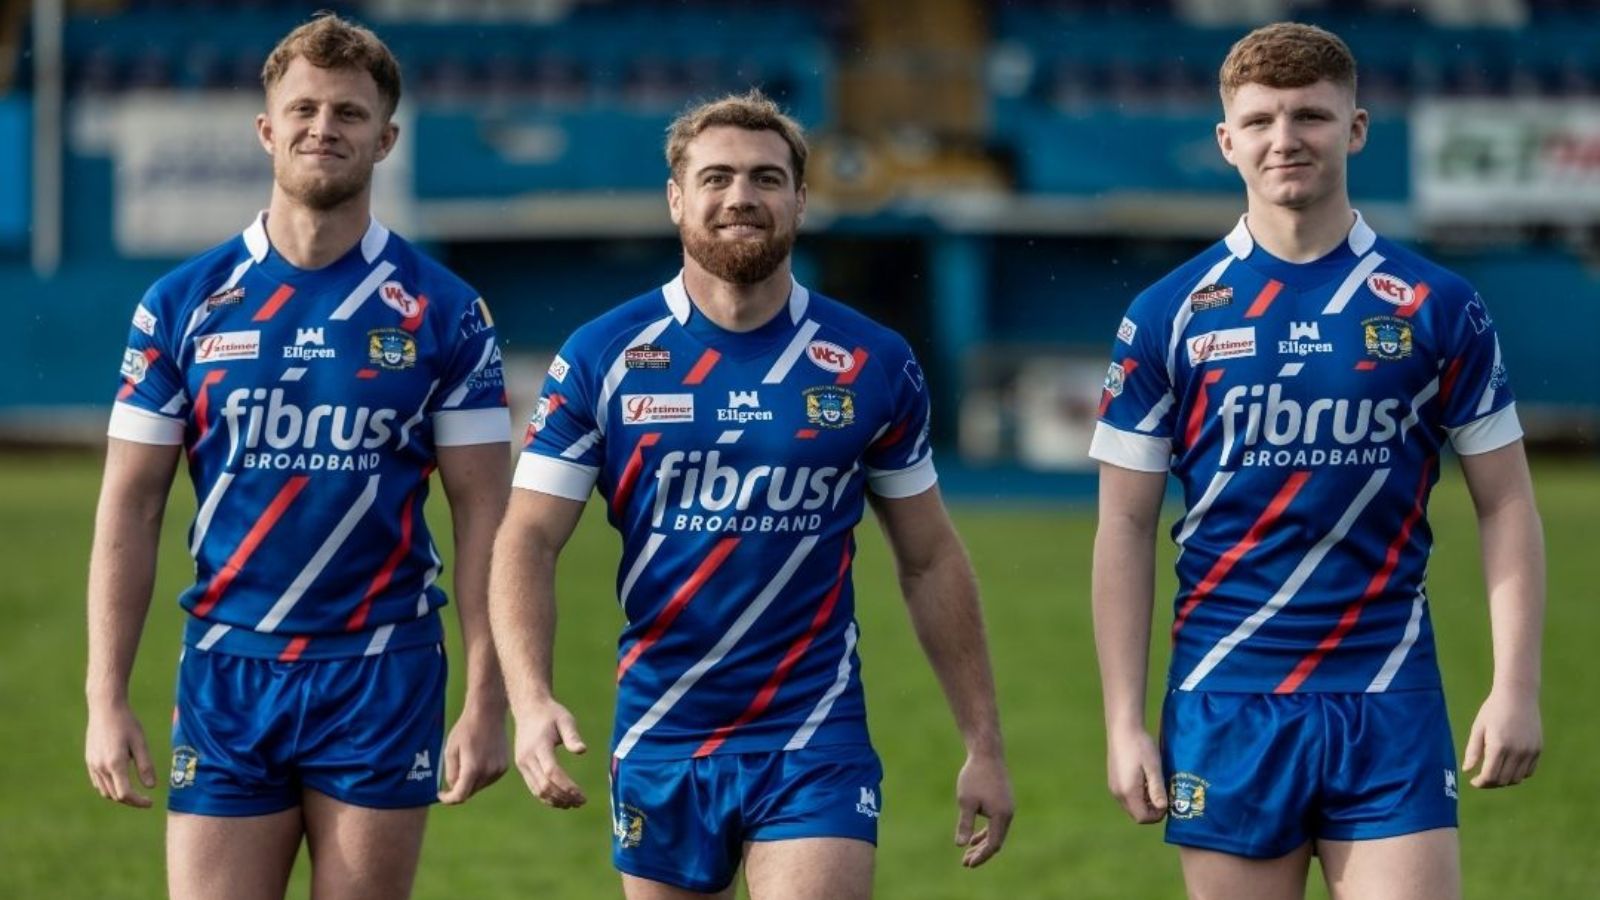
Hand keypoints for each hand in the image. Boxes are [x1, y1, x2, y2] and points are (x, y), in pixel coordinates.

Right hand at [85, 701, 155, 807]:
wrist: (104, 708)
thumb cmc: (126, 722)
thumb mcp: (140, 742)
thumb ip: (145, 765)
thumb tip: (151, 787)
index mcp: (114, 764)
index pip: (125, 794)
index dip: (138, 802)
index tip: (151, 802)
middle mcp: (100, 767)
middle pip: (114, 795)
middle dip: (131, 800)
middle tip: (145, 799)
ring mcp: (92, 765)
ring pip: (105, 791)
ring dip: (119, 795)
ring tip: (135, 791)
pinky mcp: (89, 761)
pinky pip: (98, 782)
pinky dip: (109, 787)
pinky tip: (120, 781)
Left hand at [438, 706, 509, 804]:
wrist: (488, 713)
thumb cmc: (466, 729)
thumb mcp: (450, 750)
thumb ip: (450, 772)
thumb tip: (454, 787)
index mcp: (473, 769)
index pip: (460, 796)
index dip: (448, 799)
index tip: (441, 794)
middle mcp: (488, 772)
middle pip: (470, 791)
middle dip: (459, 787)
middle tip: (453, 771)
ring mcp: (498, 770)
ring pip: (480, 786)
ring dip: (471, 781)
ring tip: (467, 759)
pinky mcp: (504, 766)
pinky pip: (489, 779)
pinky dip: (481, 775)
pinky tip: (479, 758)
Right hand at [511, 697, 587, 808]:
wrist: (528, 708)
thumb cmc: (551, 713)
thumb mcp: (565, 719)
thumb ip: (572, 736)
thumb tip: (582, 751)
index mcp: (539, 746)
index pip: (552, 773)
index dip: (567, 787)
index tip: (582, 796)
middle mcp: (527, 758)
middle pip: (544, 786)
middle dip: (563, 797)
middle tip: (581, 802)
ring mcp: (522, 764)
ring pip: (537, 790)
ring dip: (555, 800)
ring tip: (573, 804)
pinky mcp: (522, 766)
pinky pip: (533, 787)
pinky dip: (547, 797)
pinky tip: (561, 800)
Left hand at [954, 752, 1013, 867]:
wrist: (987, 753)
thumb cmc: (975, 776)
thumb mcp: (966, 802)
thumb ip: (965, 824)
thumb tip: (961, 845)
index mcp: (1001, 816)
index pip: (993, 845)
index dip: (981, 857)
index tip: (967, 864)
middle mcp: (1008, 814)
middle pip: (996, 841)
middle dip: (981, 853)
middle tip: (965, 863)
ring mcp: (1007, 807)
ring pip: (996, 833)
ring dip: (982, 843)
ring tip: (967, 853)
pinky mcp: (1004, 802)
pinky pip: (996, 824)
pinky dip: (986, 832)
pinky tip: (974, 837)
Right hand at [1106, 725, 1165, 823]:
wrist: (1123, 729)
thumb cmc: (1140, 746)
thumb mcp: (1154, 768)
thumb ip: (1157, 790)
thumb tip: (1163, 808)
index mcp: (1127, 792)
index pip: (1142, 818)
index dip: (1157, 815)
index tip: (1167, 801)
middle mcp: (1117, 793)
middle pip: (1136, 814)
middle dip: (1152, 809)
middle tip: (1163, 793)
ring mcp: (1114, 787)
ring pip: (1132, 806)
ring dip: (1145, 802)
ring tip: (1154, 784)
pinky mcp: (1113, 781)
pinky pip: (1127, 797)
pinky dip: (1138, 795)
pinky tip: (1145, 779)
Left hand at [1463, 687, 1541, 787]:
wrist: (1518, 695)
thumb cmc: (1493, 710)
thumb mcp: (1478, 728)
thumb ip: (1473, 750)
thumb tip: (1467, 770)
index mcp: (1499, 746)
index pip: (1490, 776)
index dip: (1480, 783)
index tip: (1473, 782)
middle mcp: (1517, 751)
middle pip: (1504, 780)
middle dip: (1491, 783)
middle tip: (1482, 779)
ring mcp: (1530, 751)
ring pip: (1517, 778)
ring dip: (1505, 780)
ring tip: (1494, 773)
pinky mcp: (1538, 749)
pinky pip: (1528, 771)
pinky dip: (1518, 774)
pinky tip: (1508, 768)